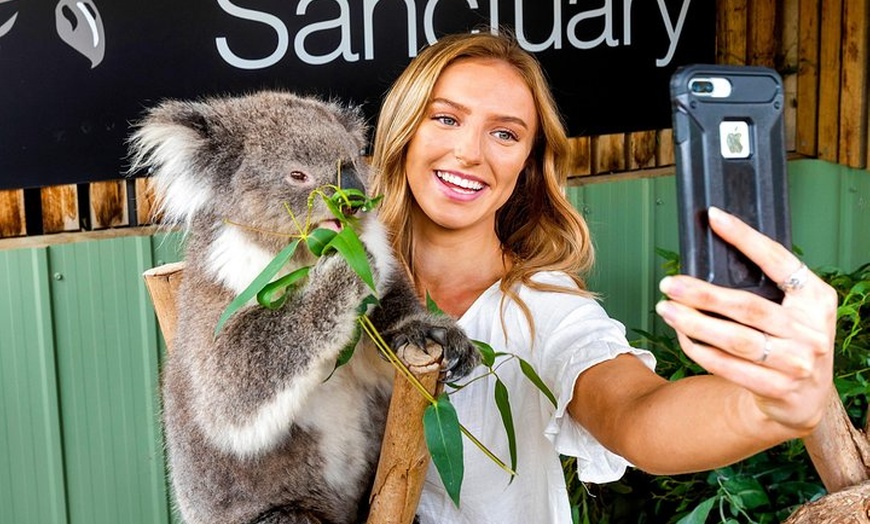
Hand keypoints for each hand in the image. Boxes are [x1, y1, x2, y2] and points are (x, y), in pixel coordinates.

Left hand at [655, 207, 837, 433]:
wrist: (805, 401)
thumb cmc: (789, 344)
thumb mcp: (793, 312)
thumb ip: (768, 290)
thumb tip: (710, 260)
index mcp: (817, 299)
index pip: (779, 260)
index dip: (746, 238)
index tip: (715, 218)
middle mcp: (811, 330)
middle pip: (748, 306)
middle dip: (703, 294)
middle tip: (670, 283)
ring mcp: (797, 362)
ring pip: (736, 339)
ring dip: (694, 324)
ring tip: (666, 310)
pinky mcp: (778, 389)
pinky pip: (729, 367)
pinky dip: (701, 351)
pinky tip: (682, 338)